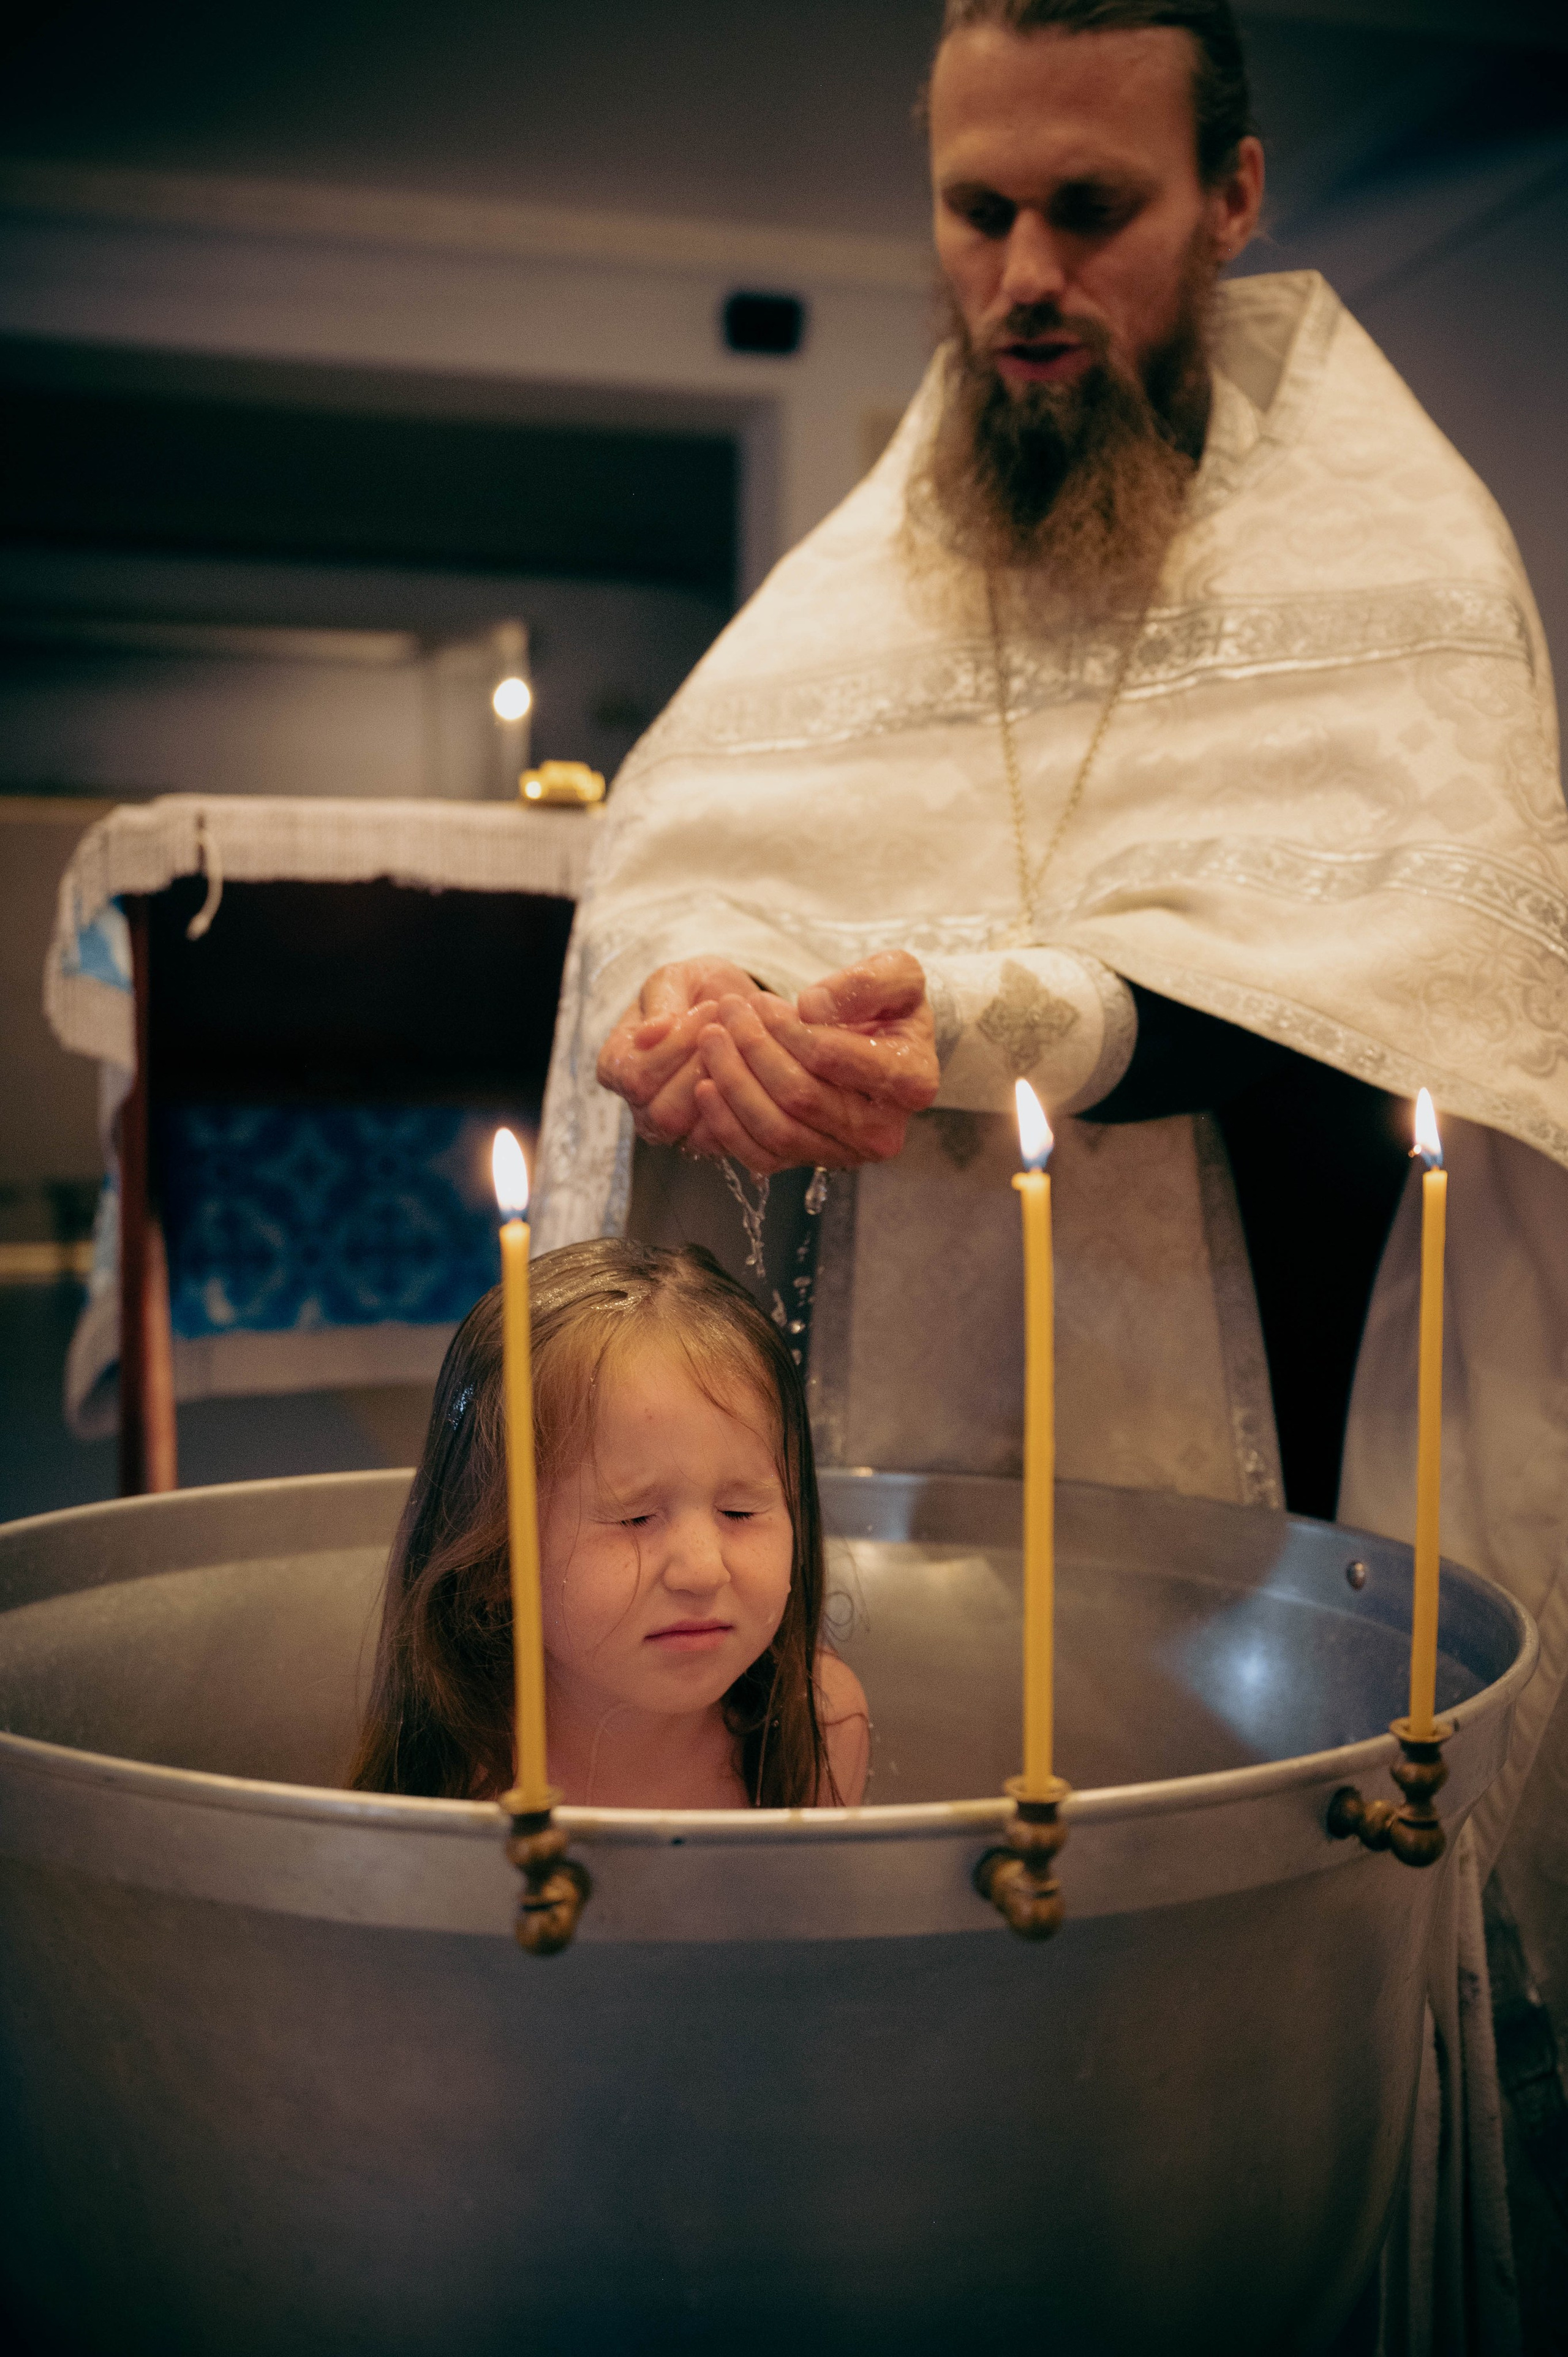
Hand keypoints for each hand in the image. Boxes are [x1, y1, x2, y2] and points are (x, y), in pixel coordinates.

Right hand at [597, 957, 776, 1146]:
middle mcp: (638, 1105)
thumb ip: (661, 1002)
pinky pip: (720, 1140)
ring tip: (742, 1047)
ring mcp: (672, 1128)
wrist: (733, 1006)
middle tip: (731, 1031)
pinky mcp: (707, 1139)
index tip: (710, 1009)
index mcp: (616, 1065)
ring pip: (692, 1131)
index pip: (636, 1076)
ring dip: (724, 1086)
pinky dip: (741, 1105)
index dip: (677, 1046)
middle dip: (704, 1069)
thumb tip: (649, 1034)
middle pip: (663, 1112)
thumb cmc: (695, 990)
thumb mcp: (674, 979)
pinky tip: (753, 1070)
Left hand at [687, 952, 937, 1174]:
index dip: (784, 1028)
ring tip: (712, 1038)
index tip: (760, 1000)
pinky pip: (760, 1156)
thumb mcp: (898, 975)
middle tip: (727, 1012)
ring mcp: (845, 1154)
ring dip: (732, 1082)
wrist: (885, 1046)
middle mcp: (882, 1132)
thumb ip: (866, 981)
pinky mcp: (811, 1163)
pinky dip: (726, 1124)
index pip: (829, 1058)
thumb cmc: (890, 1008)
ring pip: (775, 1129)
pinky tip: (705, 1086)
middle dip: (751, 1049)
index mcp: (911, 1082)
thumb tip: (812, 1007)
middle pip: (798, 1097)